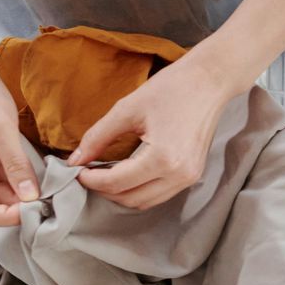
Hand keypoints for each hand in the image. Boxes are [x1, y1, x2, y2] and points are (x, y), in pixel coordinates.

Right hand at [0, 64, 37, 226]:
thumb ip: (15, 162)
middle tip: (53, 200)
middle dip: (23, 209)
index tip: (36, 206)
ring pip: (6, 198)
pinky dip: (27, 185)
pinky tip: (45, 180)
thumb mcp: (0, 126)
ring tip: (53, 191)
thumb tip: (30, 197)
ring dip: (27, 198)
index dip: (9, 218)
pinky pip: (10, 183)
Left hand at [69, 52, 239, 209]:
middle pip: (131, 199)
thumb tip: (75, 160)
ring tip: (105, 174)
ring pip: (145, 202)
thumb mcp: (127, 109)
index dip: (91, 180)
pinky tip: (126, 173)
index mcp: (162, 157)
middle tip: (88, 173)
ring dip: (121, 193)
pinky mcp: (192, 176)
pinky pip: (159, 195)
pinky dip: (139, 189)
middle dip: (104, 190)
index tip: (76, 171)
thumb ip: (97, 137)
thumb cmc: (170, 88)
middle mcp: (178, 175)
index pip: (117, 182)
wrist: (209, 82)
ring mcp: (188, 178)